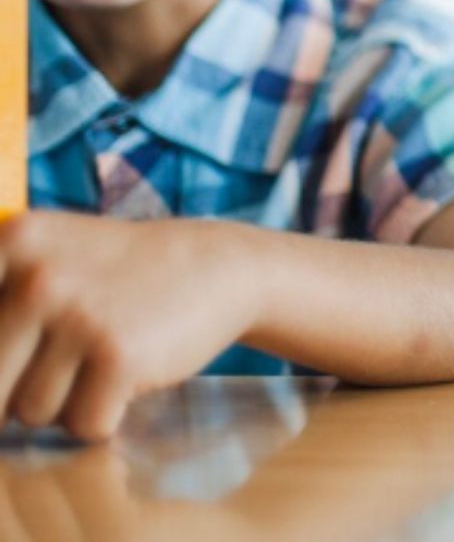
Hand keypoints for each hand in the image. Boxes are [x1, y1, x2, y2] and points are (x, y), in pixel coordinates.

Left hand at [0, 212, 261, 439]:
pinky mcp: (120, 355)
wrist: (218, 266)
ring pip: (30, 412)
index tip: (30, 353)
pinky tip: (126, 377)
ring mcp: (79, 315)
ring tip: (98, 361)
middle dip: (16, 394)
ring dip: (64, 404)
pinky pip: (82, 426)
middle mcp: (37, 276)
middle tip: (60, 364)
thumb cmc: (115, 276)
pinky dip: (104, 417)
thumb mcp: (44, 260)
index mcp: (10, 242)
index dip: (1, 362)